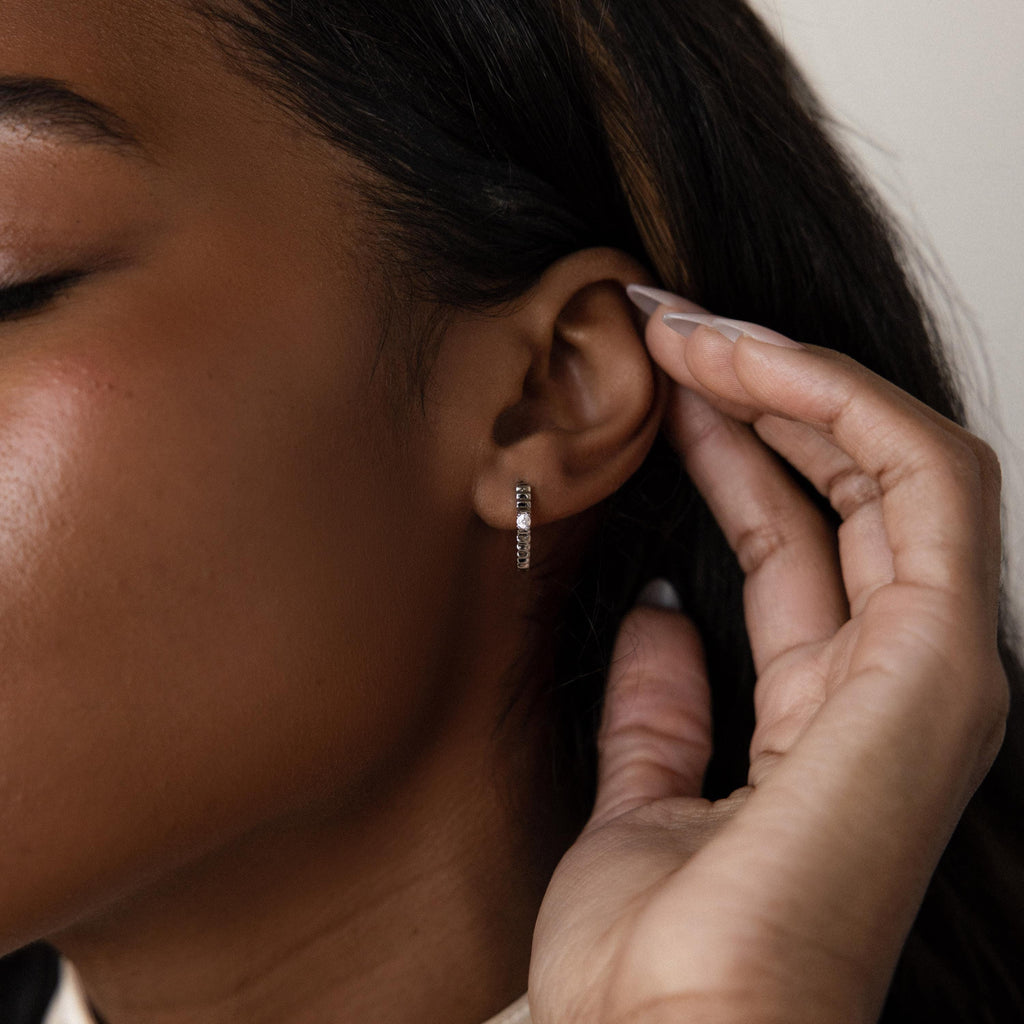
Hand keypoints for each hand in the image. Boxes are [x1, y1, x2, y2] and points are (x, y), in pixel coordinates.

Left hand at [527, 298, 1008, 1023]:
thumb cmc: (654, 956)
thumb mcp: (644, 798)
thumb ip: (662, 709)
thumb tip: (662, 611)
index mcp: (829, 719)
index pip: (796, 545)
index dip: (730, 454)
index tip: (652, 392)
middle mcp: (894, 686)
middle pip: (844, 490)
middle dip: (757, 395)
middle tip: (664, 330)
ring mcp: (930, 672)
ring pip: (888, 465)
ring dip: (788, 380)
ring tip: (687, 327)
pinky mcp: (942, 663)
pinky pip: (918, 484)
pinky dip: (834, 405)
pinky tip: (736, 368)